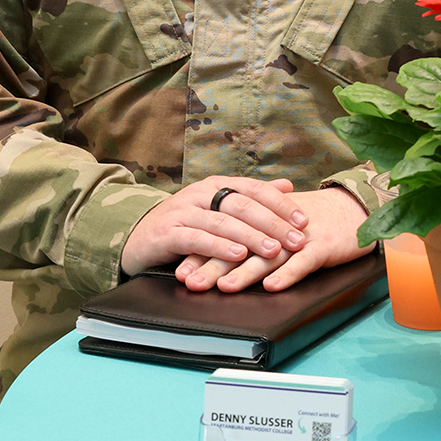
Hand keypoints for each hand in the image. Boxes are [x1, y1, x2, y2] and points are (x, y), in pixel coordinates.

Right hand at [120, 176, 308, 275]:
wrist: (136, 235)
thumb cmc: (185, 223)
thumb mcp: (218, 207)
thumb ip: (251, 196)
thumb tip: (287, 185)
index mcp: (218, 184)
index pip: (255, 189)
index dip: (281, 204)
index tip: (304, 220)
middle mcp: (201, 193)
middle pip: (244, 205)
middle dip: (274, 223)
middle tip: (297, 239)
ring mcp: (183, 211)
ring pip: (224, 221)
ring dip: (252, 236)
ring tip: (274, 249)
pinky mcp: (167, 232)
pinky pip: (197, 238)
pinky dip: (219, 247)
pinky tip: (237, 255)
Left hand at [174, 187, 375, 292]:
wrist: (356, 208)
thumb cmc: (318, 219)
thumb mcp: (282, 221)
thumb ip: (254, 231)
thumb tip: (220, 249)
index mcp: (265, 220)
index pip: (228, 234)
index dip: (203, 251)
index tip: (180, 268)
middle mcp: (278, 226)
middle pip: (241, 245)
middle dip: (213, 264)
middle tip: (190, 281)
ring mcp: (301, 236)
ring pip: (268, 255)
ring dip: (245, 271)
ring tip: (224, 286)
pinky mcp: (324, 246)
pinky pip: (303, 261)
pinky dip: (288, 274)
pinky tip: (272, 286)